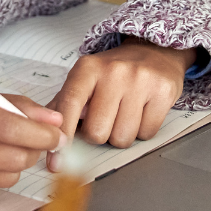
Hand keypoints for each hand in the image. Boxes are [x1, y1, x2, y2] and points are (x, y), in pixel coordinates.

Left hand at [47, 40, 196, 168]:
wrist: (153, 50)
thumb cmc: (114, 71)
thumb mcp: (85, 78)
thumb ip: (63, 104)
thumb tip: (47, 134)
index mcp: (88, 68)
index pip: (69, 105)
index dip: (63, 135)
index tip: (56, 160)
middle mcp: (114, 71)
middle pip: (97, 132)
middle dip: (99, 134)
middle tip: (105, 118)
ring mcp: (140, 80)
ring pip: (122, 138)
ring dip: (121, 134)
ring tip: (124, 113)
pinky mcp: (163, 91)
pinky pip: (147, 134)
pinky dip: (142, 130)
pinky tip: (142, 111)